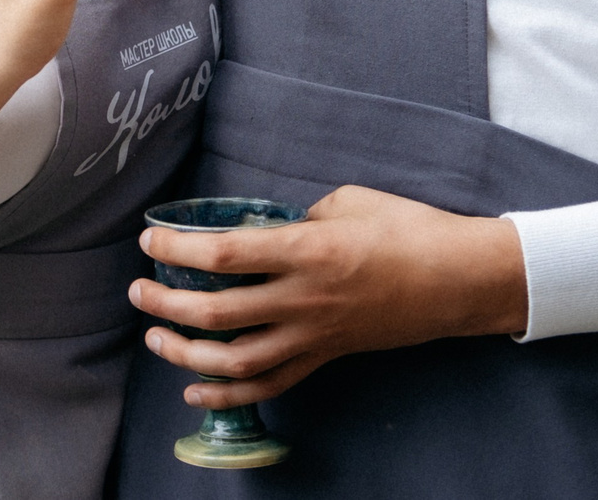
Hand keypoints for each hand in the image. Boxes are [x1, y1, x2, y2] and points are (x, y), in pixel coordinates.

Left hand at [130, 185, 528, 406]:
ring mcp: (314, 335)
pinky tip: (195, 391)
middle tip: (138, 291)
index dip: (178, 249)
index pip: (225, 255)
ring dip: (186, 354)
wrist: (459, 280)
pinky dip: (229, 395)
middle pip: (218, 313)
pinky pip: (271, 384)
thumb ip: (298, 217)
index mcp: (306, 251)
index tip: (149, 241)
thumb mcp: (347, 201)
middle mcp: (303, 299)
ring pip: (236, 361)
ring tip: (156, 337)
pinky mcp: (327, 356)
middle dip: (166, 304)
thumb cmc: (408, 228)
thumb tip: (267, 230)